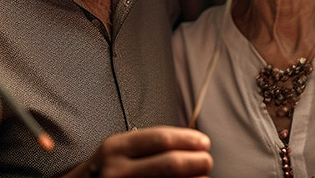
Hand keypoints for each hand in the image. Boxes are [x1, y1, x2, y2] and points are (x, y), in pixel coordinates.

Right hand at [81, 126, 211, 177]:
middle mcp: (117, 170)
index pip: (161, 139)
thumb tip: (192, 142)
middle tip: (207, 161)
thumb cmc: (107, 170)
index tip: (204, 142)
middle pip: (170, 164)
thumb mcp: (119, 150)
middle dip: (197, 161)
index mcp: (116, 147)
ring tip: (200, 176)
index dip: (188, 140)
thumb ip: (149, 145)